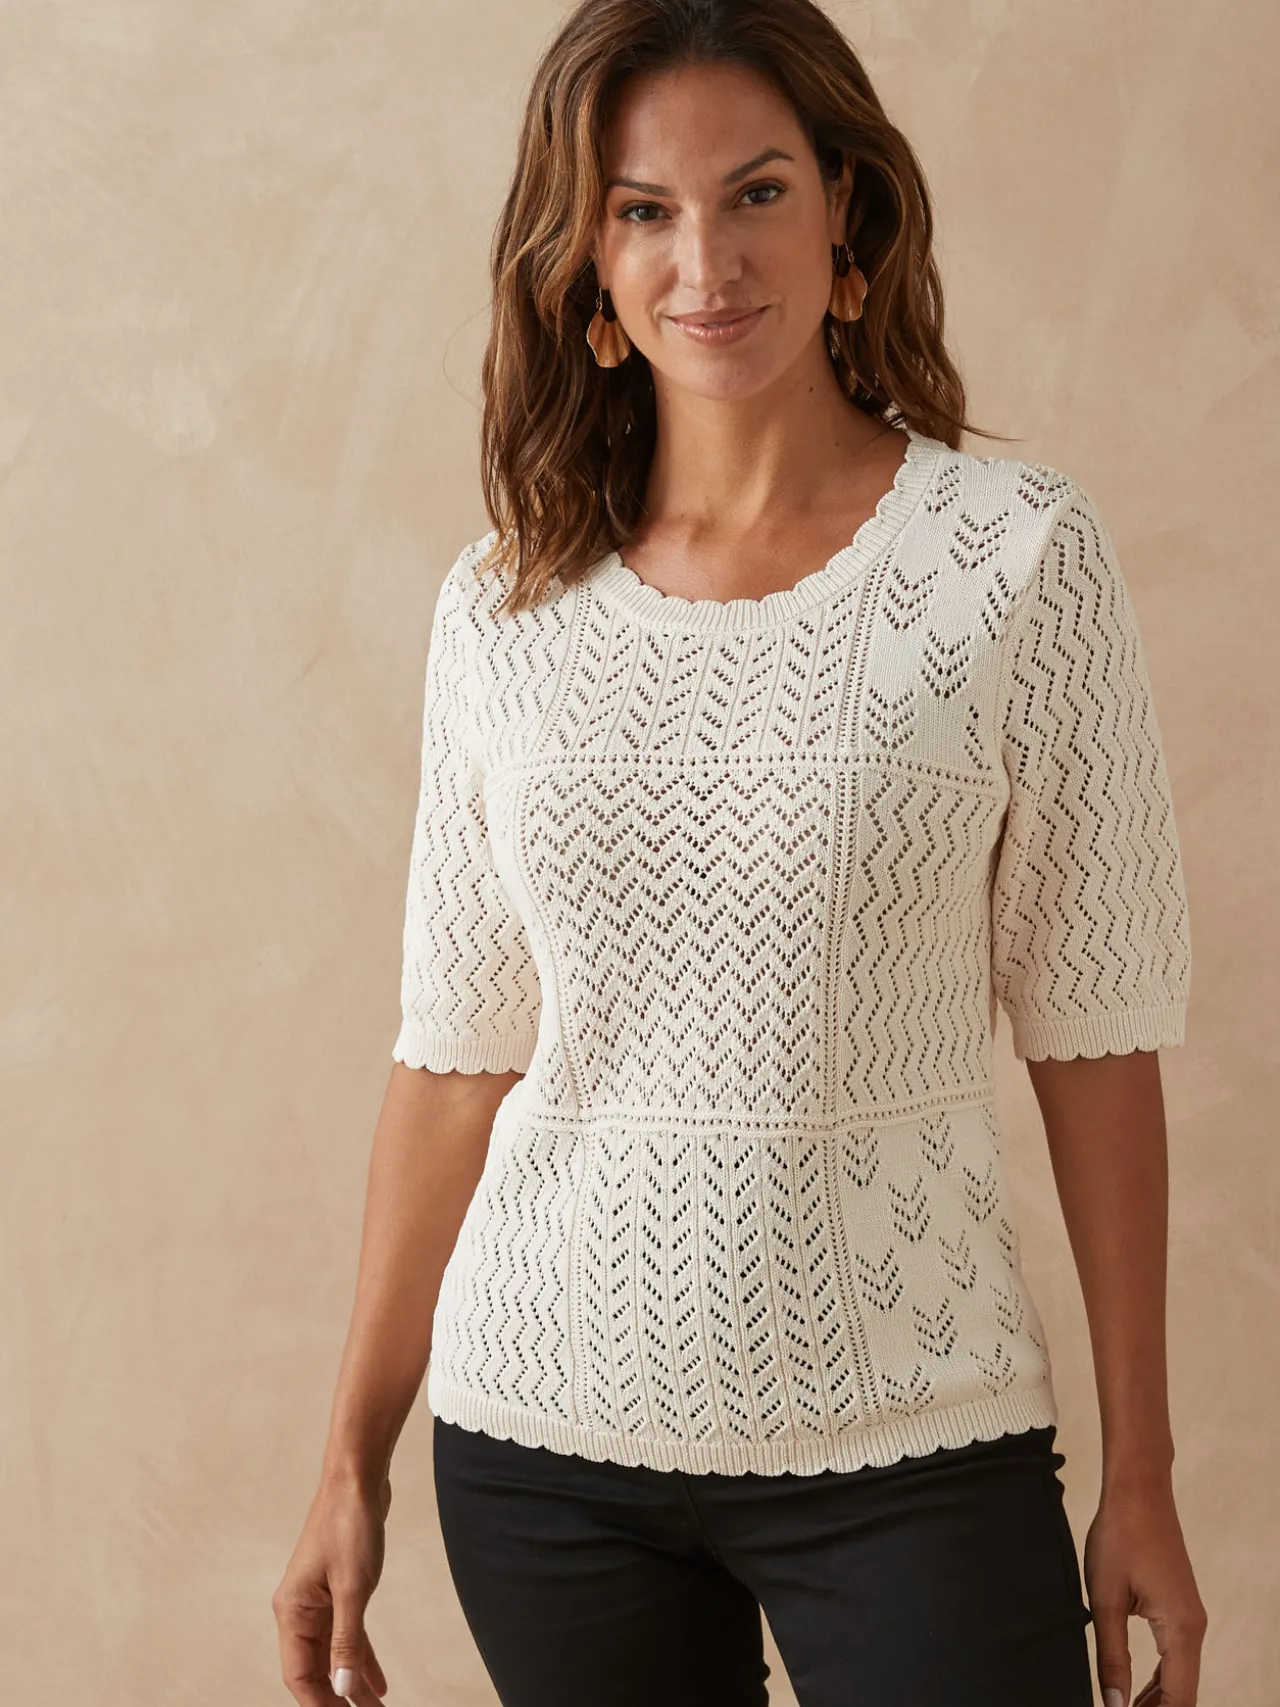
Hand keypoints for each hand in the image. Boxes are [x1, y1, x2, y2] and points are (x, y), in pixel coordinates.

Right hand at [273, 1470, 392, 1704]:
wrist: (358, 1479)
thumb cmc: (349, 1525)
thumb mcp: (352, 1588)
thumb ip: (347, 1641)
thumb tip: (342, 1690)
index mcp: (293, 1612)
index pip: (300, 1675)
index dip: (320, 1704)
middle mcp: (301, 1611)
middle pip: (316, 1670)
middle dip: (338, 1700)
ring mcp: (319, 1601)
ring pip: (335, 1656)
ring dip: (353, 1685)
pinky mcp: (339, 1591)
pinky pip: (348, 1636)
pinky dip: (361, 1659)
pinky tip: (379, 1683)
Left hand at [1083, 1478, 1207, 1706]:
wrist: (1138, 1491)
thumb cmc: (1120, 1537)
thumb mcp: (1105, 1599)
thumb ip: (1112, 1656)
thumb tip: (1114, 1705)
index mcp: (1180, 1629)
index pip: (1178, 1699)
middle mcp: (1193, 1627)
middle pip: (1182, 1693)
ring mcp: (1189, 1617)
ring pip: (1179, 1676)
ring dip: (1156, 1700)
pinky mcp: (1179, 1607)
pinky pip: (1175, 1656)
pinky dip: (1159, 1678)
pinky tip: (1136, 1690)